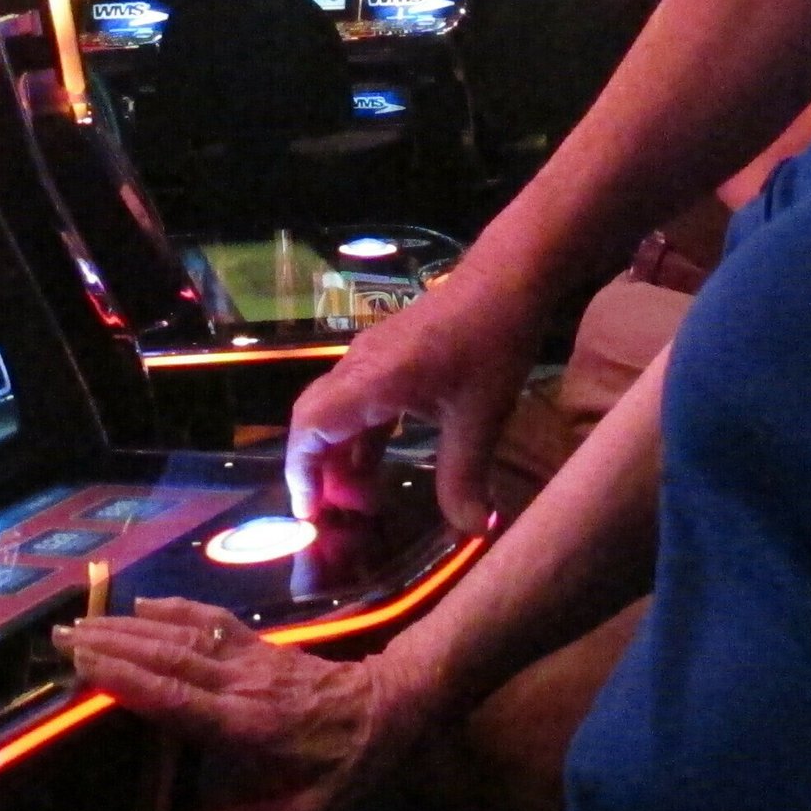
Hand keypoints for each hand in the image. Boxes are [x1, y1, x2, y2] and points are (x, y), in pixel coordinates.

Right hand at [53, 599, 436, 810]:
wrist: (400, 703)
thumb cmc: (356, 763)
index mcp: (250, 724)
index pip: (178, 699)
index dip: (129, 681)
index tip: (85, 668)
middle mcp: (243, 683)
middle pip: (168, 658)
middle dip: (112, 645)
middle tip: (61, 638)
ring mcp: (252, 658)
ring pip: (183, 635)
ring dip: (131, 625)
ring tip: (85, 619)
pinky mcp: (262, 645)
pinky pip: (212, 621)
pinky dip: (176, 608)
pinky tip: (146, 603)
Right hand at [286, 265, 546, 530]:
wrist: (509, 279)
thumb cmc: (492, 342)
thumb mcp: (481, 418)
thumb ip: (466, 478)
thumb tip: (471, 532)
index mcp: (371, 380)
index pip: (310, 427)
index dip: (301, 473)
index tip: (311, 515)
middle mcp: (360, 366)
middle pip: (314, 420)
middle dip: (319, 471)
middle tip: (340, 518)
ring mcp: (373, 357)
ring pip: (337, 412)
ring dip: (343, 456)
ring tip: (365, 501)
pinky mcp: (390, 355)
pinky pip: (359, 401)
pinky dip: (362, 436)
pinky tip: (384, 462)